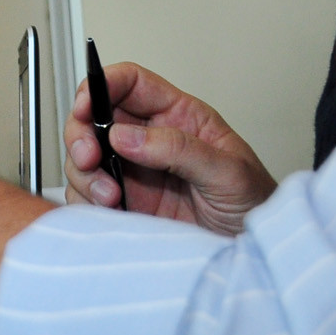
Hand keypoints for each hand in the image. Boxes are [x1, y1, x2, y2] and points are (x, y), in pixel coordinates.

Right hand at [63, 62, 276, 235]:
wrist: (253, 251)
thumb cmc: (254, 204)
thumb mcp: (229, 171)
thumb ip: (179, 148)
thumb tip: (125, 135)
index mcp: (177, 116)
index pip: (130, 83)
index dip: (103, 84)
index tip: (86, 105)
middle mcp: (149, 139)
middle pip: (95, 118)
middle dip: (81, 134)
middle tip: (88, 157)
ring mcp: (133, 173)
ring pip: (84, 157)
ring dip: (84, 174)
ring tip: (110, 197)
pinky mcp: (124, 204)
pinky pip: (87, 195)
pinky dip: (86, 202)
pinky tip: (111, 211)